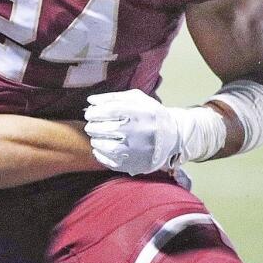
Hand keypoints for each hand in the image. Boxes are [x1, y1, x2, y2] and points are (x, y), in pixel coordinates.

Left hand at [84, 89, 225, 175]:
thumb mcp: (137, 99)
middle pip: (105, 129)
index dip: (95, 111)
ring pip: (106, 146)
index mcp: (140, 113)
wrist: (172, 137)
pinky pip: (110, 161)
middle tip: (91, 125)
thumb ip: (113, 97)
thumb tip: (91, 100)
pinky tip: (102, 148)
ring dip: (96, 140)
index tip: (90, 112)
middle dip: (92, 126)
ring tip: (97, 136)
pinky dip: (101, 155)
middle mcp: (139, 132)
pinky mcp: (135, 164)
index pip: (109, 111)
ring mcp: (137, 150)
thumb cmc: (151, 114)